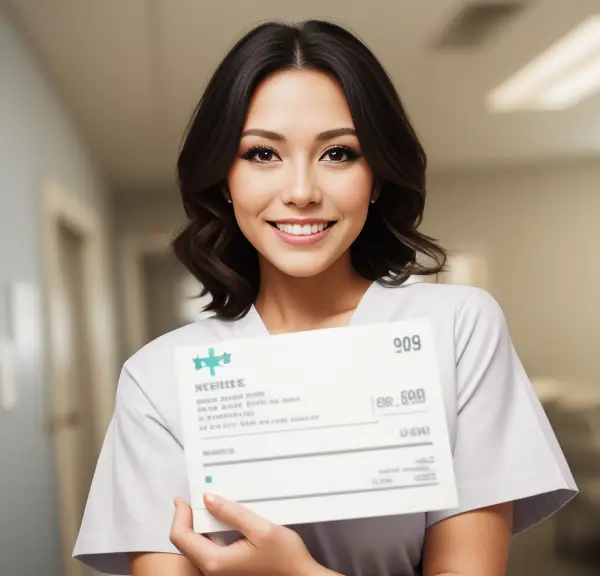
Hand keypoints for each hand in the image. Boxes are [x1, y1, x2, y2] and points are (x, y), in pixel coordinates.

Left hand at [170, 494, 320, 575]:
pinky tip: (221, 521)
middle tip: (196, 497)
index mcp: (216, 562)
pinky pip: (207, 552)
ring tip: (209, 505)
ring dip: (197, 526)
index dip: (179, 515)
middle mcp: (213, 571)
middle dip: (187, 518)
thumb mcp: (261, 529)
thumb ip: (232, 513)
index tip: (183, 497)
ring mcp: (219, 573)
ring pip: (195, 548)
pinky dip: (207, 534)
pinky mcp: (227, 571)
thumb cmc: (285, 558)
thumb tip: (207, 499)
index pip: (182, 537)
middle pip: (185, 543)